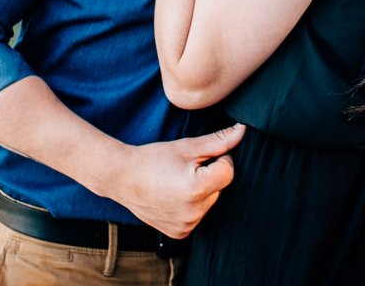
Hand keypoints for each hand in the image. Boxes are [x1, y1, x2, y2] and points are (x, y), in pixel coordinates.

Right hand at [111, 124, 245, 237]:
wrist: (122, 178)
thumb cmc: (153, 159)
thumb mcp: (187, 147)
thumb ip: (218, 141)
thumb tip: (242, 131)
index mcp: (198, 188)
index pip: (229, 171)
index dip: (217, 159)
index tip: (197, 158)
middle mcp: (195, 211)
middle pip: (219, 188)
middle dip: (208, 176)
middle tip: (182, 170)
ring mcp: (187, 225)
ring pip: (209, 202)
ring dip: (201, 192)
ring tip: (175, 183)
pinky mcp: (180, 233)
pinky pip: (198, 215)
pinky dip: (191, 206)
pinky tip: (173, 197)